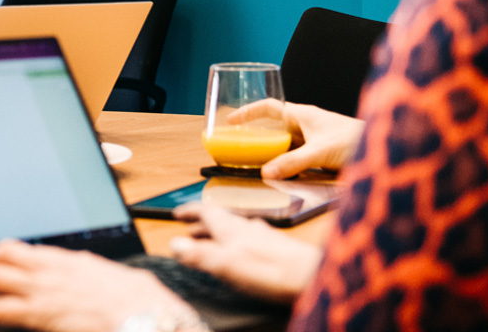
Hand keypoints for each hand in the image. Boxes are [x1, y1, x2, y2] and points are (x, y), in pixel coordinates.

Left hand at [0, 239, 193, 331]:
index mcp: (66, 259)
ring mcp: (43, 289)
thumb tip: (87, 269)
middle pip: (1, 257)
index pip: (21, 249)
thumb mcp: (112, 277)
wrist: (144, 314)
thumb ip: (91, 272)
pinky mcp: (39, 313)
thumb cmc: (137, 302)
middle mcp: (50, 268)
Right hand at [169, 203, 321, 303]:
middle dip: (202, 225)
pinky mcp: (278, 249)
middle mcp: (247, 227)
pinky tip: (245, 253)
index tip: (177, 213)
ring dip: (220, 234)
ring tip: (213, 242)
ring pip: (236, 230)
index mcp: (230, 228)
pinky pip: (251, 240)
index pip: (204, 211)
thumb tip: (175, 244)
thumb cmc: (270, 270)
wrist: (311, 277)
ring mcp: (264, 236)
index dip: (189, 211)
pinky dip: (239, 243)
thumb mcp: (224, 263)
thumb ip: (198, 254)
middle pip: (219, 220)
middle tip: (189, 231)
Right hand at [227, 99, 362, 178]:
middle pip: (275, 127)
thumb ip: (292, 162)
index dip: (249, 112)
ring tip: (257, 163)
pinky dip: (286, 163)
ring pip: (286, 143)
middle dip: (258, 136)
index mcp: (303, 115)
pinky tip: (282, 174)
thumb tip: (266, 173)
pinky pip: (297, 156)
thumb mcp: (319, 152)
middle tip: (241, 147)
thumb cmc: (356, 140)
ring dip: (273, 152)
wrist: (386, 150)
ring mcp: (315, 139)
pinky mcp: (322, 154)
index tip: (232, 121)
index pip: (270, 107)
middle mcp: (307, 125)